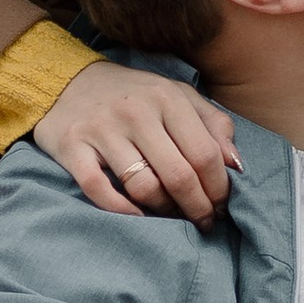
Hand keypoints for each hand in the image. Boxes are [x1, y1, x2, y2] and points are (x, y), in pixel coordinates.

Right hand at [32, 61, 237, 221]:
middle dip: (198, 207)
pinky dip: (122, 211)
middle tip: (203, 221)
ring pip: (144, 187)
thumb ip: (212, 123)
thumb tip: (235, 164)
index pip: (205, 155)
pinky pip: (100, 190)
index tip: (221, 205)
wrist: (67, 81)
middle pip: (179, 176)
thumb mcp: (177, 96)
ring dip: (164, 211)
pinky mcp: (72, 147)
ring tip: (171, 215)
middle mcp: (136, 112)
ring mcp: (102, 129)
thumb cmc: (133, 95)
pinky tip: (137, 216)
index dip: (219, 188)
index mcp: (167, 97)